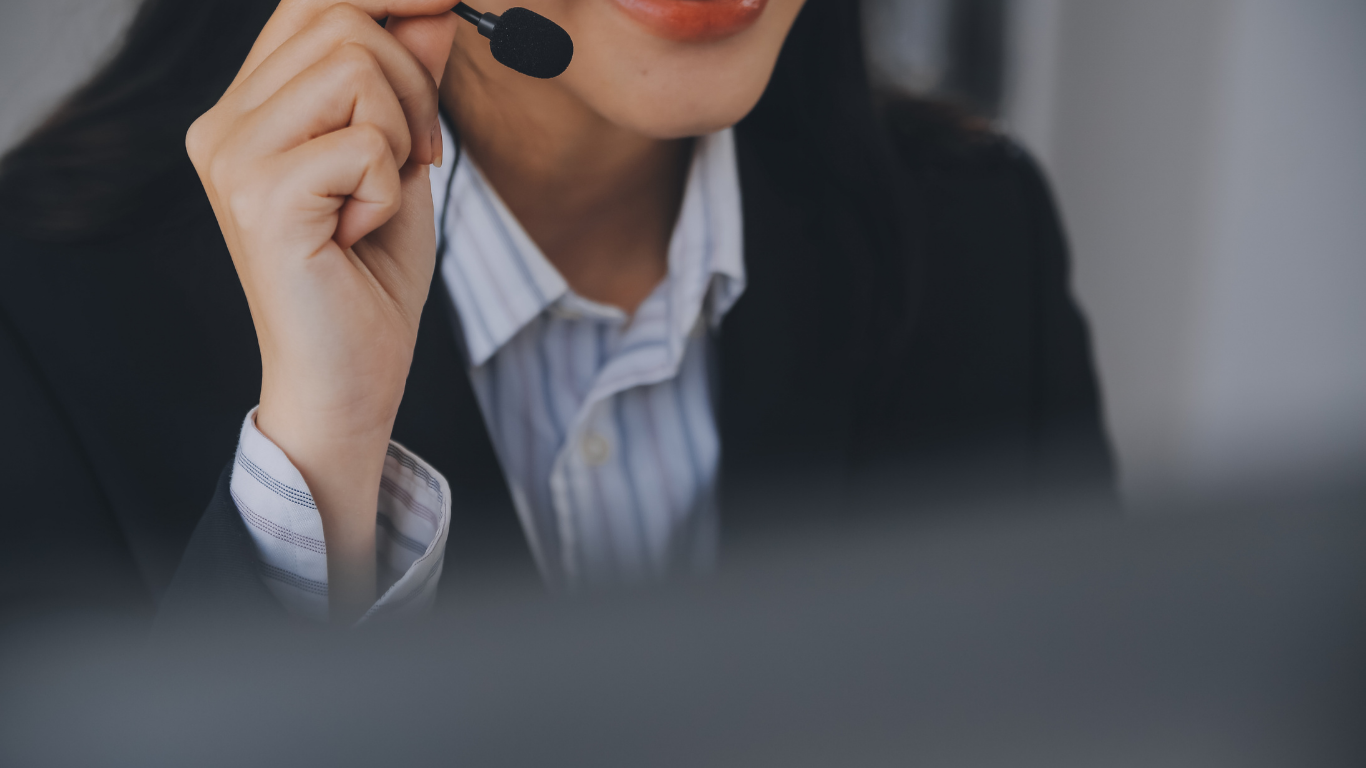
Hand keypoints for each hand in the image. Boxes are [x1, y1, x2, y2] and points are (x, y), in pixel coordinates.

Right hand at [186, 0, 459, 622]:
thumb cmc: (368, 279)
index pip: (311, 4)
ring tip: (380, 198)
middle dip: (411, 81)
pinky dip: (390, 188)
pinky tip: (360, 232)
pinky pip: (365, 142)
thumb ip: (407, 85)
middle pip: (337, 20)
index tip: (446, 9)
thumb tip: (430, 10)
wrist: (344, 380)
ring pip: (354, 68)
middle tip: (421, 154)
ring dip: (401, 134)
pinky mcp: (261, 197)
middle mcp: (224, 123)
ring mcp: (233, 158)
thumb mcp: (400, 161)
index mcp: (247, 110)